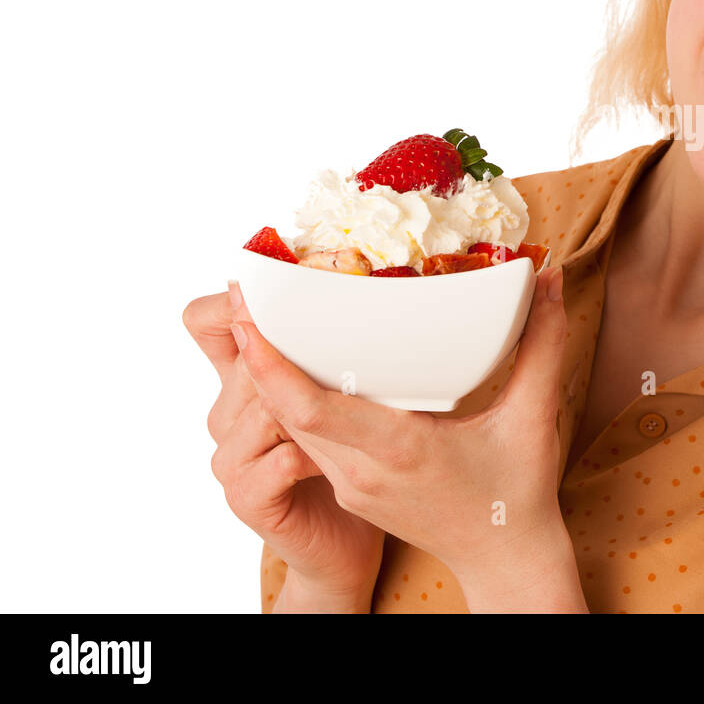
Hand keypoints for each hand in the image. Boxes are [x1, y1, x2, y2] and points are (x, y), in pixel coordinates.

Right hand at [183, 284, 384, 604]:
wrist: (345, 541)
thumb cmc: (348, 457)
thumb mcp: (336, 391)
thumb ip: (335, 344)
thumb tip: (375, 286)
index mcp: (242, 380)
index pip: (204, 321)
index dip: (230, 303)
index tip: (279, 291)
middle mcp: (226, 414)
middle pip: (247, 358)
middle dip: (300, 356)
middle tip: (352, 366)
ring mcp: (231, 457)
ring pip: (266, 405)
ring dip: (315, 409)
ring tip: (355, 420)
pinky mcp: (246, 497)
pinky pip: (279, 459)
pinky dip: (315, 456)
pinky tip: (338, 461)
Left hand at [229, 265, 573, 584]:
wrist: (504, 560)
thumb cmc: (518, 492)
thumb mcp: (536, 416)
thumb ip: (543, 344)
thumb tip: (549, 280)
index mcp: (400, 450)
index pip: (309, 408)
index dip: (269, 363)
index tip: (245, 315)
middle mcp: (362, 470)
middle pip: (284, 411)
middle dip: (256, 353)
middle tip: (241, 295)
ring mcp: (352, 483)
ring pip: (291, 425)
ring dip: (268, 377)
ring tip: (259, 319)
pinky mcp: (351, 487)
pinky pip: (307, 438)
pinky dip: (291, 401)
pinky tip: (293, 366)